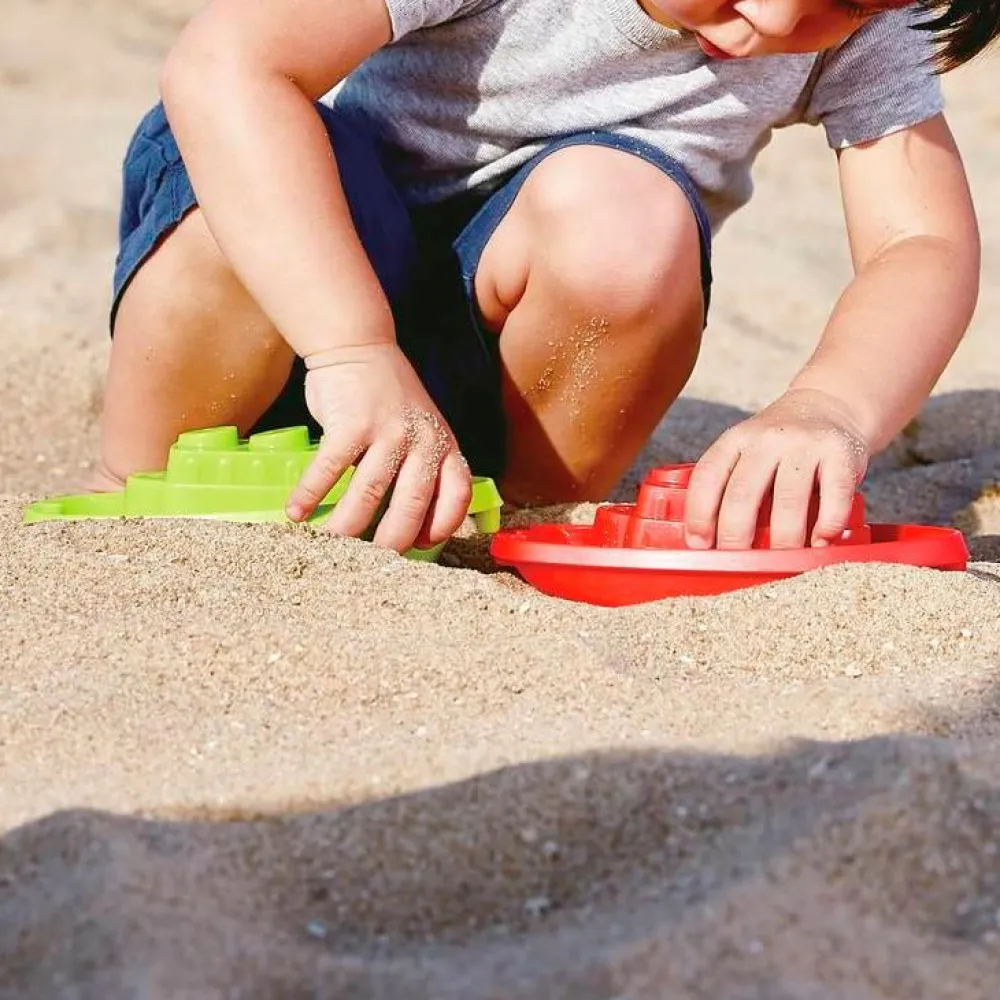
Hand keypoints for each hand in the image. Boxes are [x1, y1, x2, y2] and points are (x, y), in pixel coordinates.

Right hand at [285, 343, 471, 552]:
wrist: (358, 345)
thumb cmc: (388, 398)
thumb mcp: (423, 428)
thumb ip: (422, 468)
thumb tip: (409, 523)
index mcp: (444, 445)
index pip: (457, 495)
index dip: (442, 525)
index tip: (420, 544)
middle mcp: (422, 440)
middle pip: (412, 505)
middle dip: (391, 542)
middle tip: (371, 563)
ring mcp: (387, 431)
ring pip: (369, 494)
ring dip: (346, 526)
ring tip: (330, 547)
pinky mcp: (351, 423)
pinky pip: (330, 469)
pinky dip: (311, 495)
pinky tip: (296, 514)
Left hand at [684, 388, 870, 549]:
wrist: (830, 405)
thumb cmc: (780, 445)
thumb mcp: (747, 452)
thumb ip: (731, 485)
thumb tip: (712, 543)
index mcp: (735, 440)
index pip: (708, 476)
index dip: (699, 514)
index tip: (699, 544)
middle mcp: (766, 439)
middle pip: (743, 492)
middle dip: (735, 534)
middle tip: (736, 563)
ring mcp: (804, 444)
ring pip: (788, 498)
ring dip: (783, 538)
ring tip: (780, 561)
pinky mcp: (841, 454)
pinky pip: (835, 494)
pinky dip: (827, 524)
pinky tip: (820, 541)